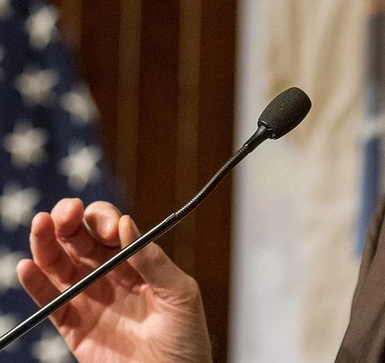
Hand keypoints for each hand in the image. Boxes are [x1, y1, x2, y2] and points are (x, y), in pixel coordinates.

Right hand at [16, 198, 212, 361]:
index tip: (109, 226)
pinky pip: (50, 303)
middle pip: (80, 240)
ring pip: (60, 265)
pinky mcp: (74, 328)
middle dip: (70, 221)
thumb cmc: (186, 341)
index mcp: (138, 264)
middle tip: (65, 213)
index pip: (112, 230)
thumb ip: (153, 260)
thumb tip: (126, 223)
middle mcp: (111, 277)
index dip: (104, 220)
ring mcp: (90, 300)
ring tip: (41, 225)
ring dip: (47, 243)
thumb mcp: (180, 294)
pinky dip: (36, 284)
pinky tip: (28, 267)